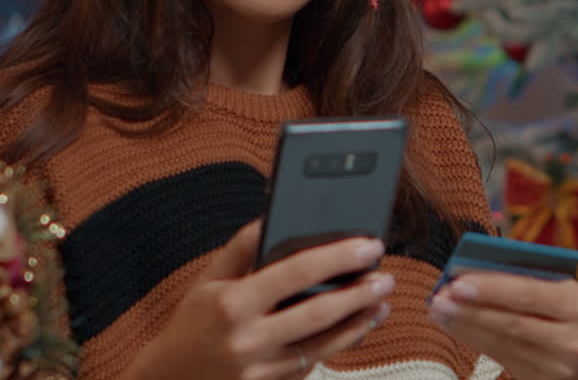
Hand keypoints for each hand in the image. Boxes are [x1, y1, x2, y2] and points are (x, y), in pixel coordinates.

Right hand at [125, 220, 394, 379]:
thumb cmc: (192, 323)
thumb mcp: (208, 280)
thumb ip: (242, 248)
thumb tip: (273, 214)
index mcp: (232, 303)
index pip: (295, 273)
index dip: (337, 257)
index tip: (367, 245)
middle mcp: (248, 338)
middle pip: (318, 312)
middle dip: (358, 292)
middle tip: (385, 277)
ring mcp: (261, 369)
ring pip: (323, 344)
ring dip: (358, 322)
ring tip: (381, 302)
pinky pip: (312, 363)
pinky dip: (338, 344)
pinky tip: (357, 327)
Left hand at [427, 272, 577, 379]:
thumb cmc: (565, 311)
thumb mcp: (561, 291)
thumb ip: (528, 277)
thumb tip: (474, 269)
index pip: (529, 293)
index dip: (492, 288)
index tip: (458, 280)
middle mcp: (574, 340)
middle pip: (512, 322)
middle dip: (471, 309)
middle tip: (439, 296)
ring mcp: (558, 366)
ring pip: (501, 342)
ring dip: (464, 324)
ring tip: (437, 309)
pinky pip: (499, 356)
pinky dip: (472, 338)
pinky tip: (452, 325)